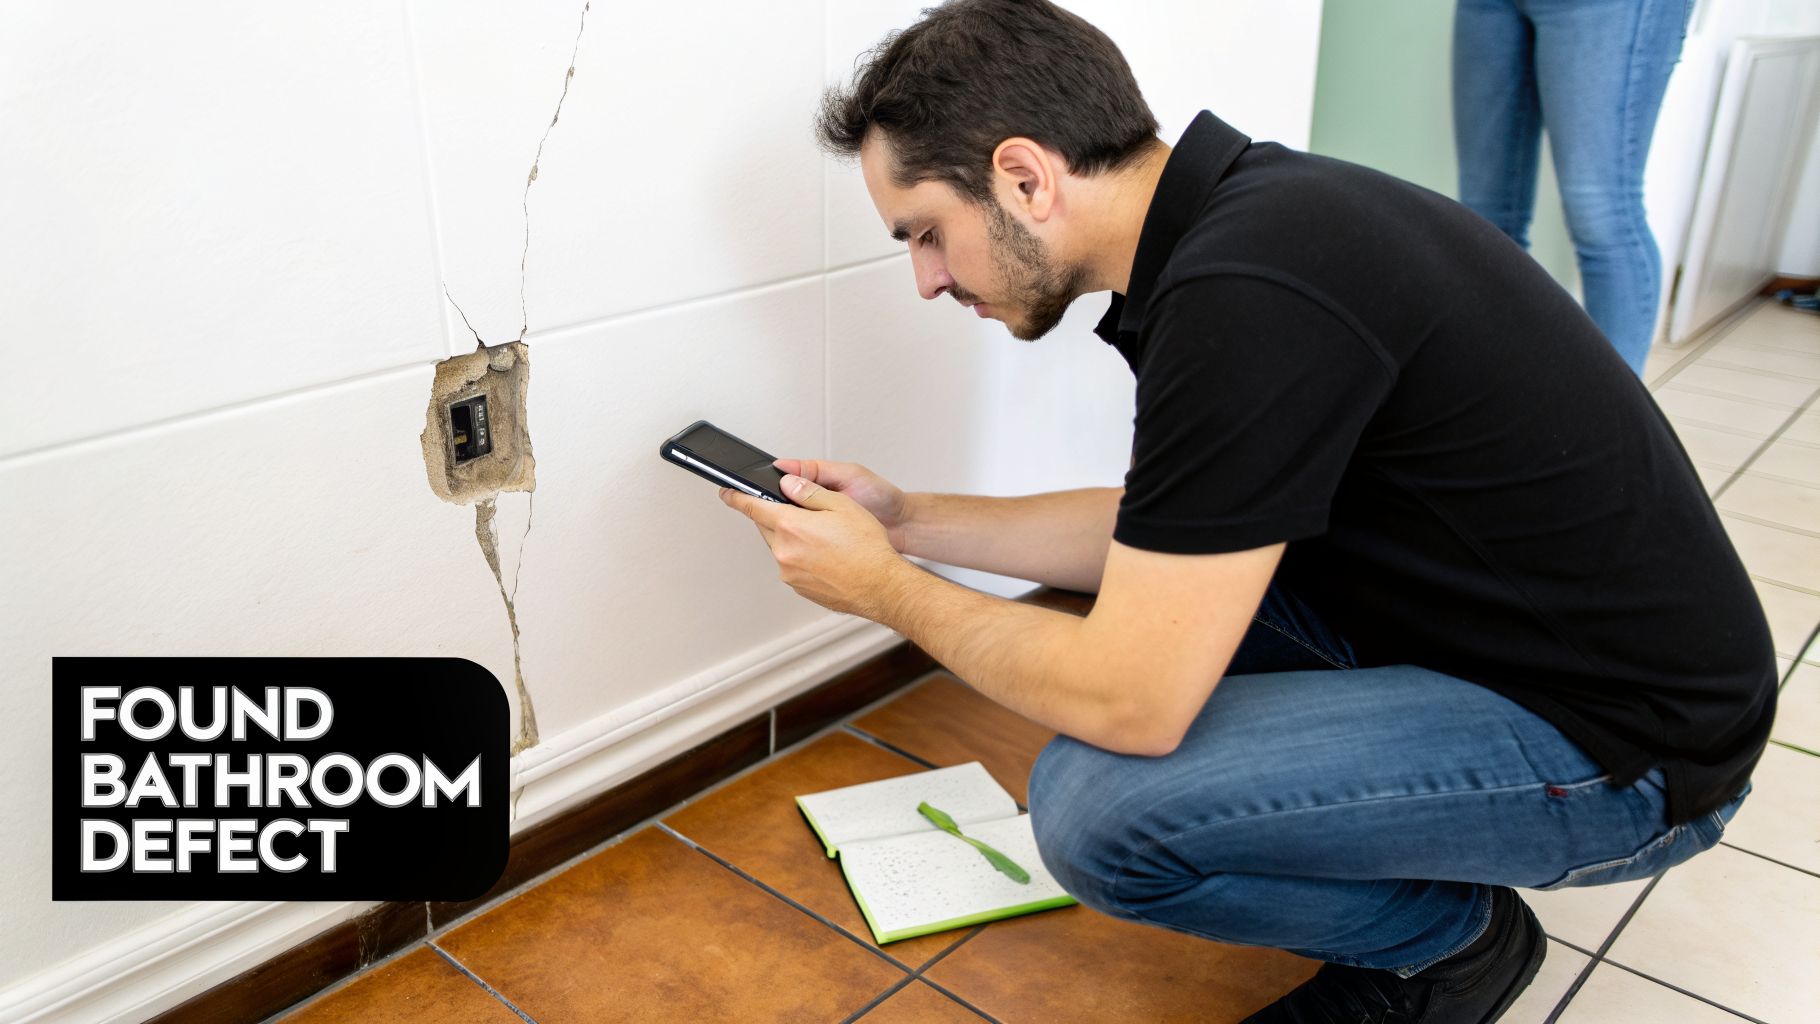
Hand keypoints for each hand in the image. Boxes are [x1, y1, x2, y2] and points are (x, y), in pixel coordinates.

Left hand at [719, 473, 910, 619]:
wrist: (881, 586)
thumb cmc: (867, 548)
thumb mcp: (841, 505)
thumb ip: (808, 492)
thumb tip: (787, 485)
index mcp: (791, 526)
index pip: (752, 507)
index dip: (736, 498)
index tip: (726, 493)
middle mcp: (784, 552)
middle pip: (768, 527)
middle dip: (778, 517)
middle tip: (806, 515)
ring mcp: (790, 573)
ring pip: (781, 547)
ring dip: (793, 538)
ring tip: (826, 539)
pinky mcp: (799, 588)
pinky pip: (792, 565)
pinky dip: (802, 557)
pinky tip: (827, 556)